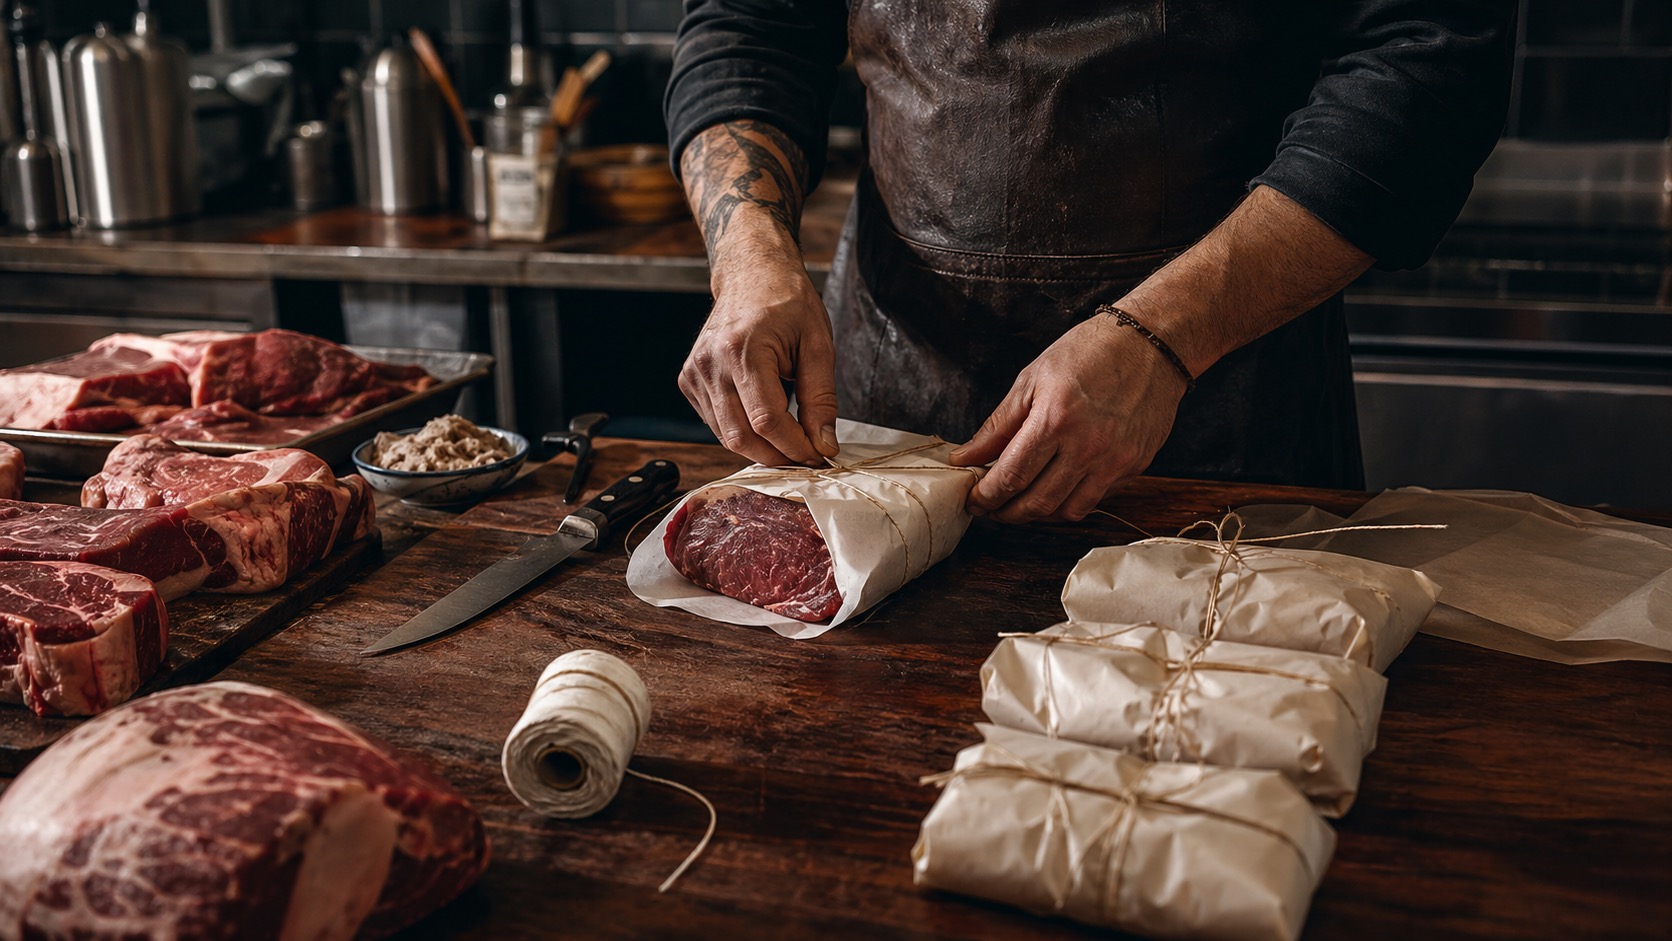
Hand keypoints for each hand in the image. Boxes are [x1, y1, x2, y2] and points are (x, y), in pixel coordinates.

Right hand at [679, 262, 840, 466]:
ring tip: (791, 439)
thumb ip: (821, 398)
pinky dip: (743, 431)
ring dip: (761, 448)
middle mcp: (710, 363)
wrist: (752, 274)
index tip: (819, 454)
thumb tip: (823, 443)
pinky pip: (716, 423)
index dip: (795, 446)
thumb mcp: (818, 345)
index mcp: (742, 349)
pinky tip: (764, 420)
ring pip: (726, 436)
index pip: (766, 419)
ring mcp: (694, 373)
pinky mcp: (689, 381)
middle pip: (740, 436)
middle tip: (807, 455)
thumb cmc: (787, 302)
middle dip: (778, 456)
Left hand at [948, 314, 1188, 522]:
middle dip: (1006, 512)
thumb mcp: (1032, 380)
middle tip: (990, 507)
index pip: (1011, 476)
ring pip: (1066, 511)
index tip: (973, 499)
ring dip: (1036, 514)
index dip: (986, 496)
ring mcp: (1114, 460)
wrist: (1151, 345)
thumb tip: (965, 457)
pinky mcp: (1134, 466)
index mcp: (1055, 420)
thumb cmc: (1088, 352)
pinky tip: (1054, 487)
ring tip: (1018, 501)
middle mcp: (1087, 446)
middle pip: (1037, 503)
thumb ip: (998, 425)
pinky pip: (1094, 499)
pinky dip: (1068, 501)